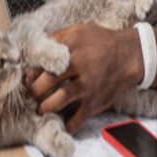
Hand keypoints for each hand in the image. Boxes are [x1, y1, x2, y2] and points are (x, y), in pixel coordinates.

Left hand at [26, 24, 142, 133]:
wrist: (129, 54)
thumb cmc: (101, 43)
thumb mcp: (79, 31)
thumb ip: (57, 39)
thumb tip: (34, 53)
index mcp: (72, 45)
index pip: (43, 59)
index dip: (31, 72)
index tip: (27, 79)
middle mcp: (80, 63)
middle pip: (47, 81)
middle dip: (34, 91)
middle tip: (32, 95)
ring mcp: (89, 84)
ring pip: (59, 100)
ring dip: (45, 107)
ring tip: (41, 109)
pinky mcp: (96, 100)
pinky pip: (78, 118)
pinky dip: (67, 125)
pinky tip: (60, 124)